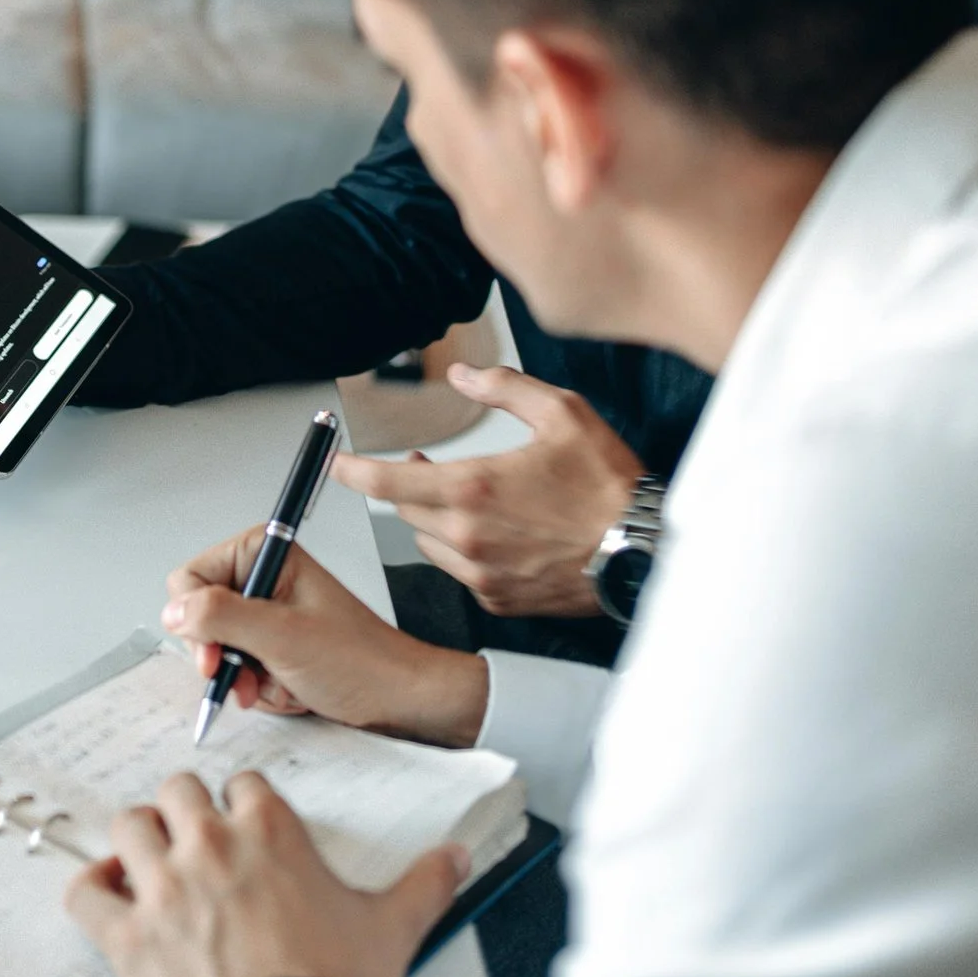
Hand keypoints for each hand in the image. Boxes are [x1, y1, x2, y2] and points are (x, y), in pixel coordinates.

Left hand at [66, 769, 467, 976]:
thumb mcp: (389, 931)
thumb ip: (424, 885)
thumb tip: (455, 858)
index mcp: (272, 833)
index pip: (244, 782)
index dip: (242, 804)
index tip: (246, 825)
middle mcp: (213, 846)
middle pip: (176, 789)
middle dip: (184, 812)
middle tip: (195, 842)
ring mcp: (165, 888)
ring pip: (129, 826)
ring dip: (138, 842)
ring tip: (151, 865)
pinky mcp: (130, 937)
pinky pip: (86, 892)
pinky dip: (92, 891)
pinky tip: (109, 899)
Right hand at [163, 532, 487, 747]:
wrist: (398, 698)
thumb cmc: (360, 661)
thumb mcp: (281, 637)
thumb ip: (220, 616)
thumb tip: (174, 610)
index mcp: (266, 553)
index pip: (190, 577)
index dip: (194, 621)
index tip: (213, 655)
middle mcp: (264, 577)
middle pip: (199, 616)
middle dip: (224, 656)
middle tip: (248, 677)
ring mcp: (268, 612)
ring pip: (218, 648)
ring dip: (244, 677)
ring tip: (278, 685)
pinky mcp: (274, 643)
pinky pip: (240, 668)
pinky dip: (259, 687)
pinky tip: (290, 690)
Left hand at [331, 365, 642, 617]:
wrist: (642, 551)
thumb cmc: (607, 485)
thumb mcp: (562, 414)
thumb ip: (505, 389)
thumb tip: (462, 376)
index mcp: (475, 488)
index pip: (389, 483)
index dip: (354, 472)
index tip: (335, 465)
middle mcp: (469, 536)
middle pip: (407, 512)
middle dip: (410, 486)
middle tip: (428, 468)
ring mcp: (482, 574)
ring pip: (430, 543)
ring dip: (436, 520)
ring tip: (468, 501)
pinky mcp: (499, 600)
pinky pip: (461, 572)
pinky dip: (466, 551)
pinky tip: (498, 535)